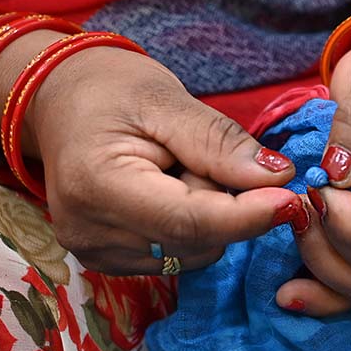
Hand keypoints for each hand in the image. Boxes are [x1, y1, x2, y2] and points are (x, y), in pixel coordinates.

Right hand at [24, 45, 302, 274]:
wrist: (59, 100)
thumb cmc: (109, 89)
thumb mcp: (166, 99)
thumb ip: (219, 142)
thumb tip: (277, 178)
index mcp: (97, 185)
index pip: (188, 221)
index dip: (247, 215)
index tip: (292, 196)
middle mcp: (89, 233)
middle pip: (196, 240)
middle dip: (223, 202)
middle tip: (198, 153)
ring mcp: (94, 253)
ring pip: (194, 252)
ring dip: (206, 214)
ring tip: (175, 168)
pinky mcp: (106, 261)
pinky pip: (179, 255)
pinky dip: (190, 226)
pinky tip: (167, 190)